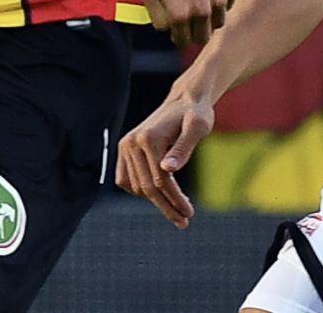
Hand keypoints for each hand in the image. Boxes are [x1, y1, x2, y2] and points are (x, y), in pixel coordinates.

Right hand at [114, 91, 213, 228]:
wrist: (184, 101)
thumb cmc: (196, 114)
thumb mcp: (197, 127)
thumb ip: (183, 148)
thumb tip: (168, 170)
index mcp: (148, 138)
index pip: (160, 180)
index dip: (174, 200)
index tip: (189, 213)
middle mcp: (132, 142)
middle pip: (146, 187)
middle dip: (166, 207)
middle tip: (184, 222)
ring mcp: (125, 145)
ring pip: (136, 186)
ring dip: (155, 201)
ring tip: (177, 209)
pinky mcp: (124, 149)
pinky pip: (125, 179)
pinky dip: (139, 190)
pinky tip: (159, 195)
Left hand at [139, 0, 236, 46]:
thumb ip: (156, 16)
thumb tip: (166, 29)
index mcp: (179, 15)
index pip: (182, 41)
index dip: (179, 36)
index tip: (178, 29)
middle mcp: (201, 11)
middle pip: (202, 38)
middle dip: (195, 32)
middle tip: (189, 18)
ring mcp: (219, 0)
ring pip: (218, 23)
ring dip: (209, 18)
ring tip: (200, 1)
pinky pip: (228, 5)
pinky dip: (220, 2)